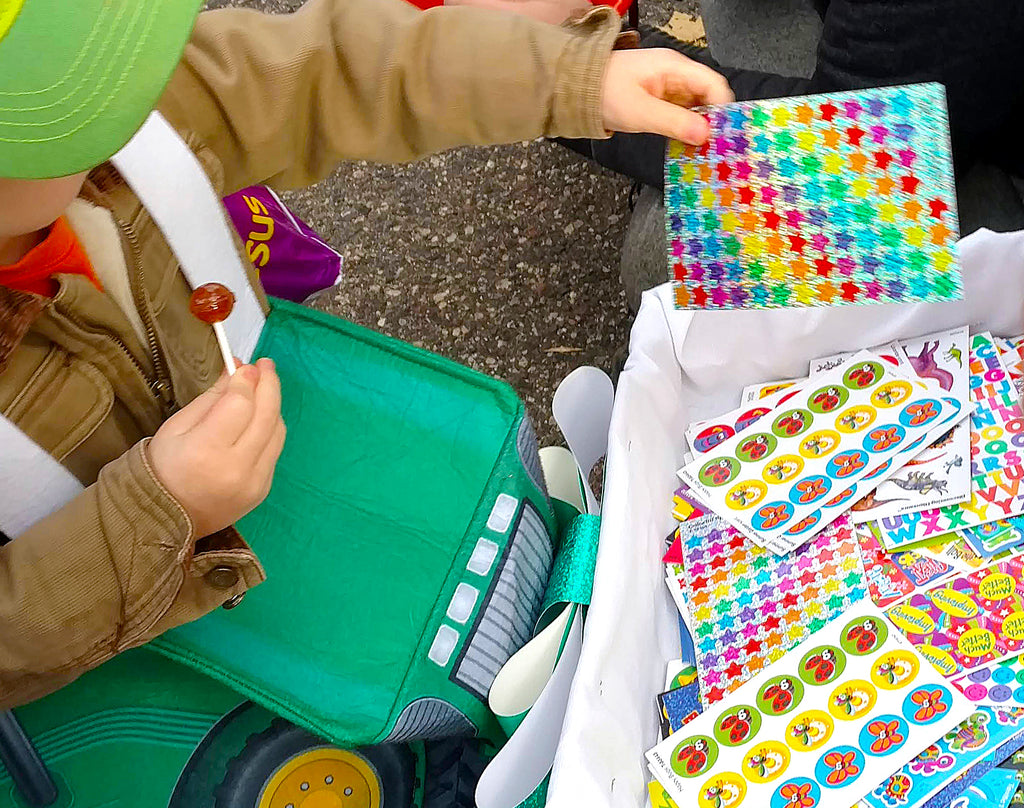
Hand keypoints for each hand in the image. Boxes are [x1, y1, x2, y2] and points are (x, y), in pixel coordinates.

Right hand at [148, 358, 285, 537]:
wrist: (166, 518)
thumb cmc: (165, 466)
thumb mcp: (177, 426)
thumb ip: (212, 397)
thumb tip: (239, 370)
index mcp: (206, 451)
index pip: (240, 405)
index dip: (246, 381)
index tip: (247, 365)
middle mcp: (236, 468)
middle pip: (266, 416)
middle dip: (269, 385)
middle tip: (266, 365)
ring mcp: (255, 482)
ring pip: (277, 432)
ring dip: (273, 405)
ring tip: (263, 388)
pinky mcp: (264, 490)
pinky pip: (275, 450)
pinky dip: (270, 428)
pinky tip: (261, 417)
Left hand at [600, 48, 733, 143]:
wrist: (573, 90)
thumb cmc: (602, 93)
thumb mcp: (640, 112)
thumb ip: (674, 123)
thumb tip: (705, 135)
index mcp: (673, 67)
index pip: (712, 84)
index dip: (722, 109)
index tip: (724, 134)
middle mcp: (674, 74)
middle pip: (706, 97)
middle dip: (712, 121)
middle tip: (715, 148)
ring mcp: (665, 87)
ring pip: (694, 108)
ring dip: (698, 127)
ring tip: (702, 151)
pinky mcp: (657, 100)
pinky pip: (679, 114)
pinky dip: (684, 128)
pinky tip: (685, 145)